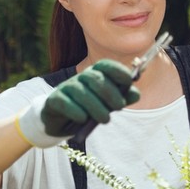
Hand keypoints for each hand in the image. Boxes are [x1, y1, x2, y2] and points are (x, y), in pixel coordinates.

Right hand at [16, 59, 139, 146]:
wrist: (62, 122)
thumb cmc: (88, 109)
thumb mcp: (107, 105)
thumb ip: (122, 98)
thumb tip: (135, 93)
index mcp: (94, 75)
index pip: (105, 65)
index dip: (118, 71)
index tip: (129, 81)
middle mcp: (80, 78)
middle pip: (94, 77)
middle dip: (109, 92)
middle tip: (119, 107)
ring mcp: (65, 88)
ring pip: (81, 92)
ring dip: (95, 106)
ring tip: (105, 119)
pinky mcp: (54, 100)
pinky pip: (64, 102)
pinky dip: (75, 110)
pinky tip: (83, 119)